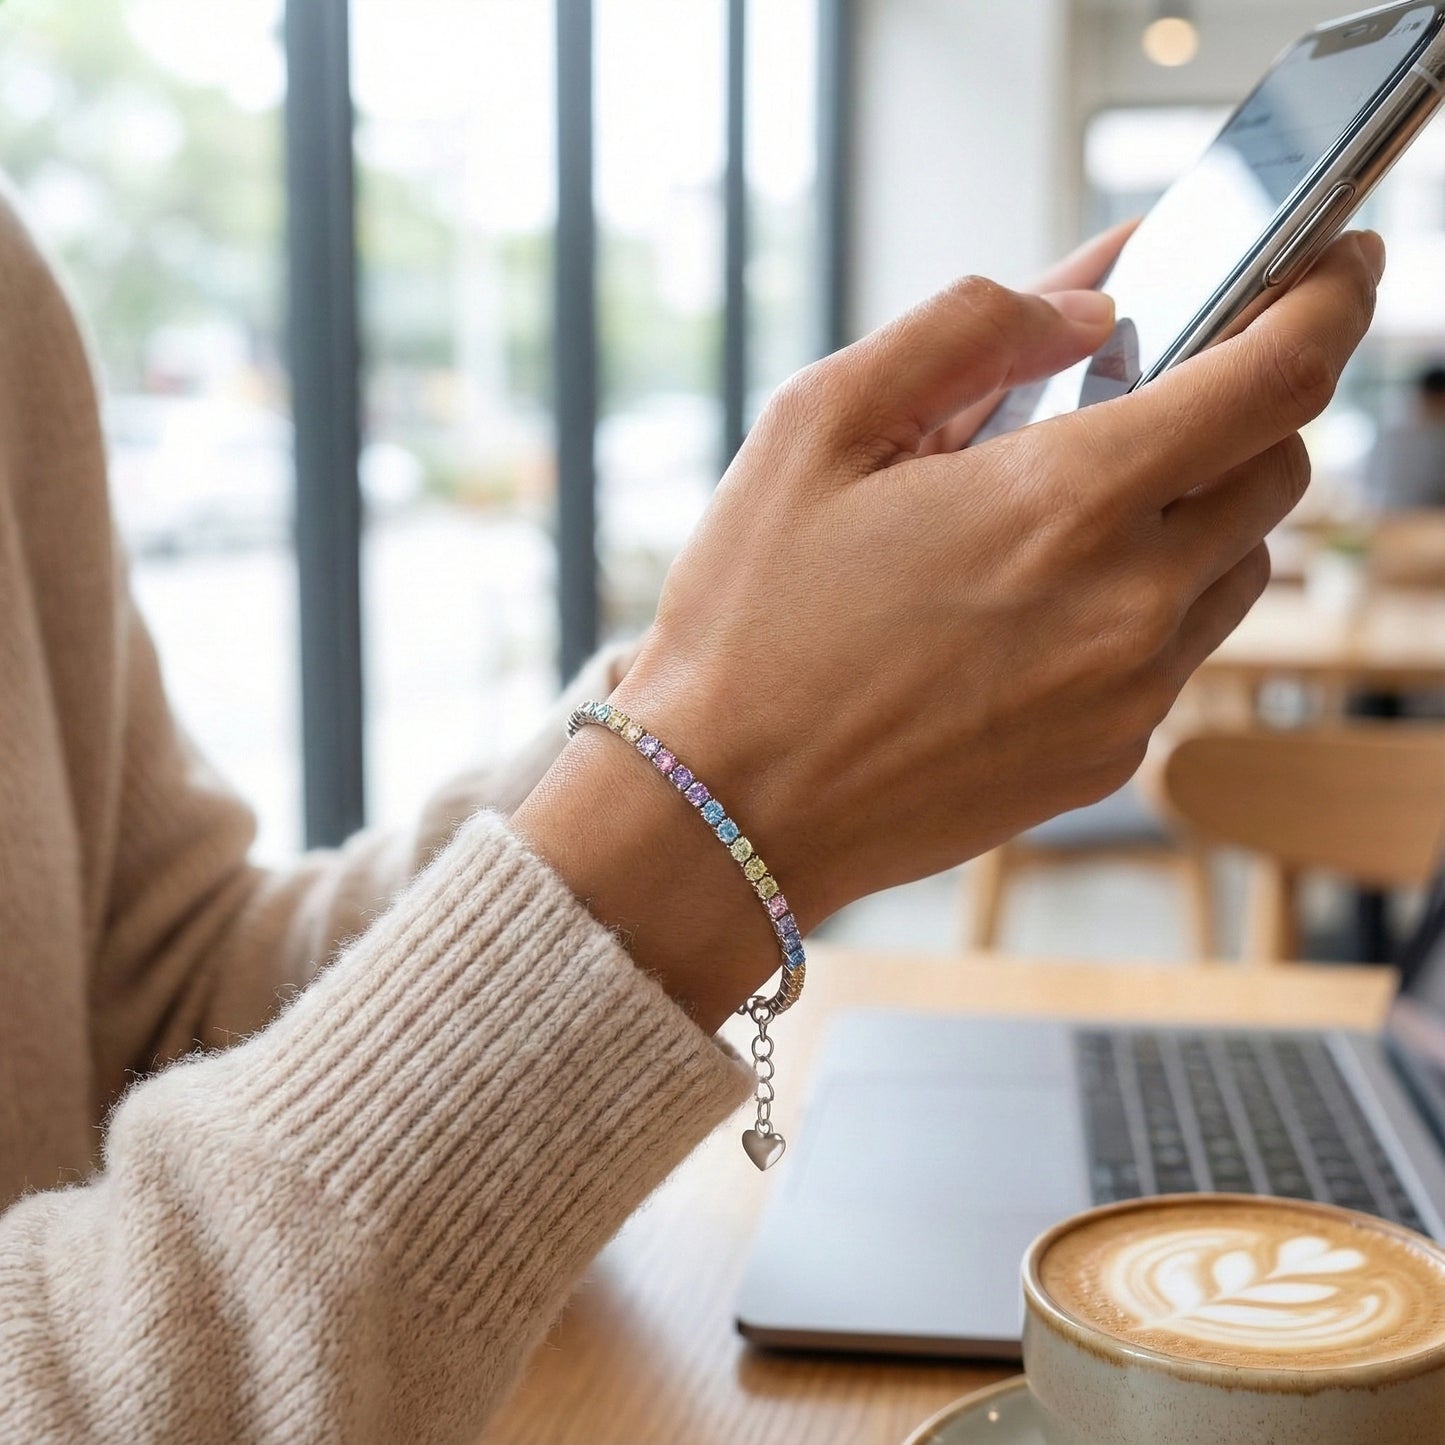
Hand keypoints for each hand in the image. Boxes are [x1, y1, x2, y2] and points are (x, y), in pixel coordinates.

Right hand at [516, 230, 1381, 1027]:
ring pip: (1238, 564)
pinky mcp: (1110, 757)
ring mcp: (1129, 695)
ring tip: (1060, 517)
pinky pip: (1178, 652)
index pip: (1276, 378)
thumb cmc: (752, 622)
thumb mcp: (816, 425)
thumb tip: (1086, 305)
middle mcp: (1126, 605)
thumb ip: (965, 330)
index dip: (1326, 302)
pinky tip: (1030, 611)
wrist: (728, 810)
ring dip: (1189, 513)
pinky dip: (1142, 603)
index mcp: (1061, 502)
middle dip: (1233, 410)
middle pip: (1275, 467)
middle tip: (1136, 399)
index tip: (1335, 266)